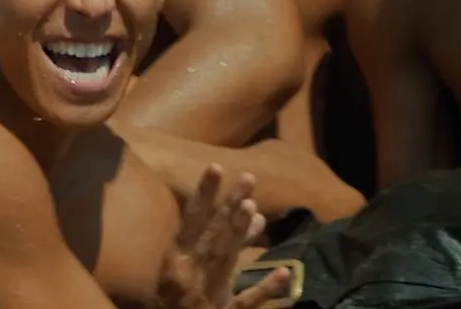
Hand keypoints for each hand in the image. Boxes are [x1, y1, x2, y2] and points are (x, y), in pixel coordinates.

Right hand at [159, 165, 285, 308]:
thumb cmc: (182, 300)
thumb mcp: (197, 268)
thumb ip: (227, 242)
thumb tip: (255, 210)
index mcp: (177, 260)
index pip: (192, 221)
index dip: (205, 194)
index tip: (217, 165)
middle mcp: (187, 273)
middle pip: (213, 236)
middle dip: (229, 206)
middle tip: (248, 177)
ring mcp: (204, 297)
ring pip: (223, 260)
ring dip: (237, 234)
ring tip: (253, 208)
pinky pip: (246, 303)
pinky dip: (264, 289)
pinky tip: (283, 273)